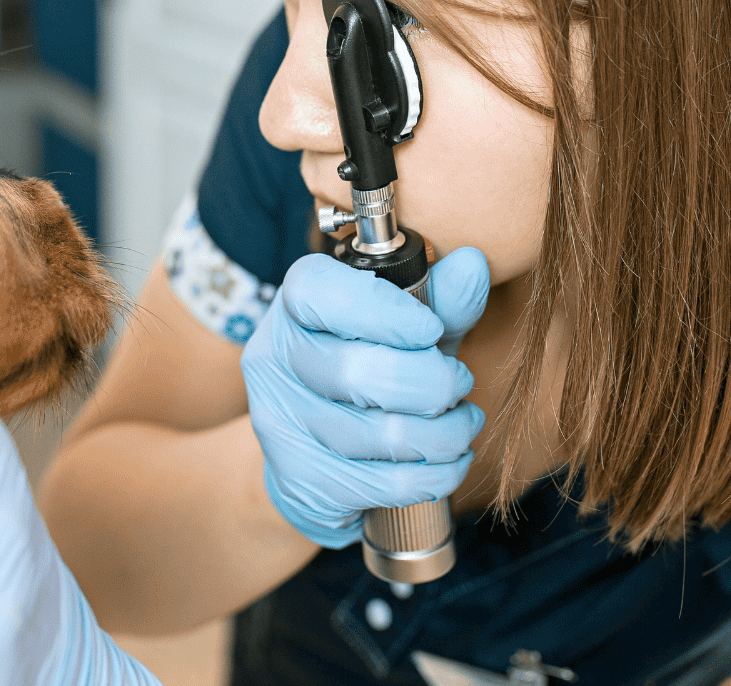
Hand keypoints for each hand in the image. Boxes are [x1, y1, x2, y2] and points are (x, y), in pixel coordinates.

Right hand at [241, 247, 488, 547]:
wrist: (319, 452)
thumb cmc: (373, 368)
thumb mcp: (408, 329)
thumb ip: (441, 300)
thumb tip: (474, 264)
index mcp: (296, 302)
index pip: (319, 293)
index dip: (380, 311)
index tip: (431, 329)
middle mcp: (274, 355)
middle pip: (352, 372)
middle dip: (429, 383)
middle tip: (460, 382)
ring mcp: (277, 418)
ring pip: (368, 433)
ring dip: (439, 434)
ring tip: (464, 423)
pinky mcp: (296, 476)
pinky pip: (374, 483)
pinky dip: (429, 476)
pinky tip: (451, 462)